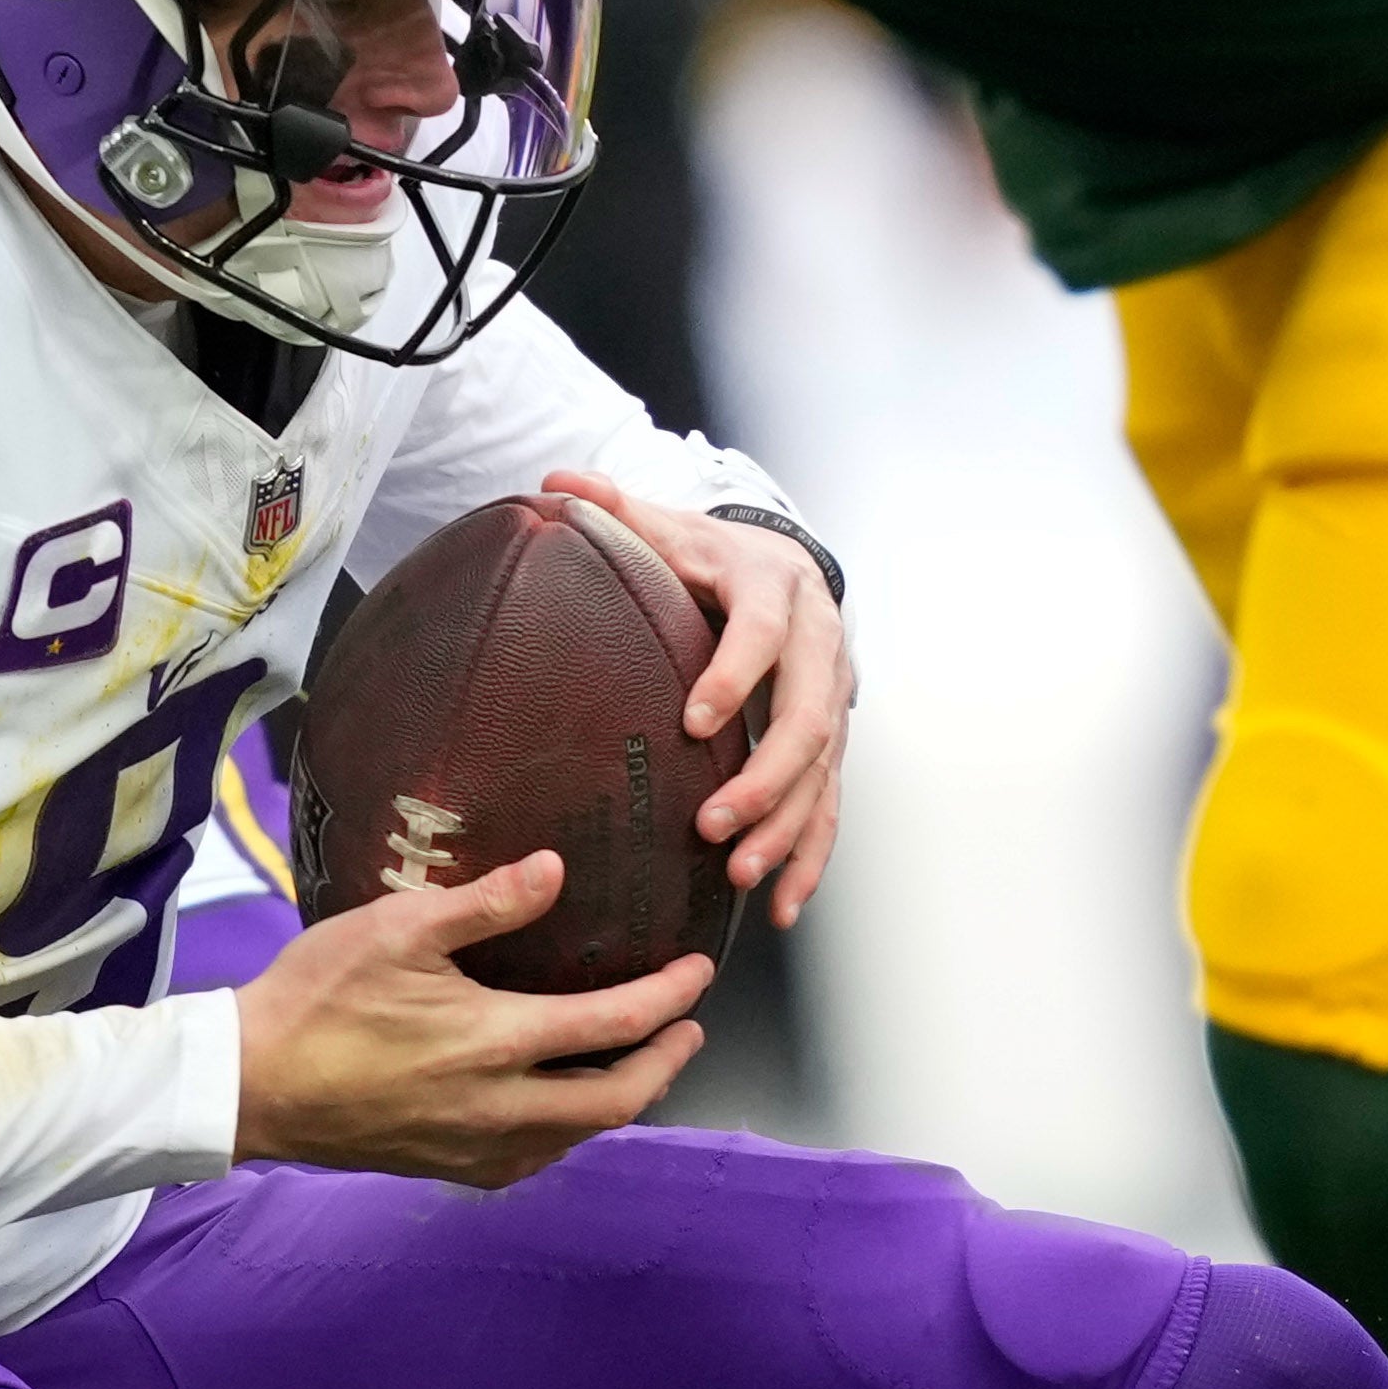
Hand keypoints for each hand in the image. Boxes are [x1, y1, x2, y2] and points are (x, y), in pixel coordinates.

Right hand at [228, 850, 701, 1186]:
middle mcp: (497, 1110)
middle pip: (617, 1102)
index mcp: (494, 1043)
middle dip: (666, 1064)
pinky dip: (569, 1130)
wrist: (248, 1084)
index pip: (615, 1026)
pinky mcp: (445, 1168)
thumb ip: (486, 904)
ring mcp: (473, 1149)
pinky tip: (561, 1106)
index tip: (699, 974)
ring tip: (635, 1061)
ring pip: (577, 1137)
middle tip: (689, 1030)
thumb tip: (557, 871)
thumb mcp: (398, 927)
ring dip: (621, 1100)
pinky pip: (534, 1158)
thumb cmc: (317, 997)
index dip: (669, 999)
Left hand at [557, 471, 847, 925]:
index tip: (692, 721)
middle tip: (712, 824)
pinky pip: (830, 806)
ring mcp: (832, 701)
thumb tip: (555, 484)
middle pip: (809, 719)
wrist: (791, 568)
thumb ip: (617, 512)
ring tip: (740, 873)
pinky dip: (809, 856)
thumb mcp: (671, 529)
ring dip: (786, 827)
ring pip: (824, 773)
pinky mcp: (831, 746)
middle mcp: (818, 647)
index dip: (735, 675)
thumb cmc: (716, 558)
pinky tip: (780, 904)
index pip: (762, 633)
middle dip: (765, 778)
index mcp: (775, 590)